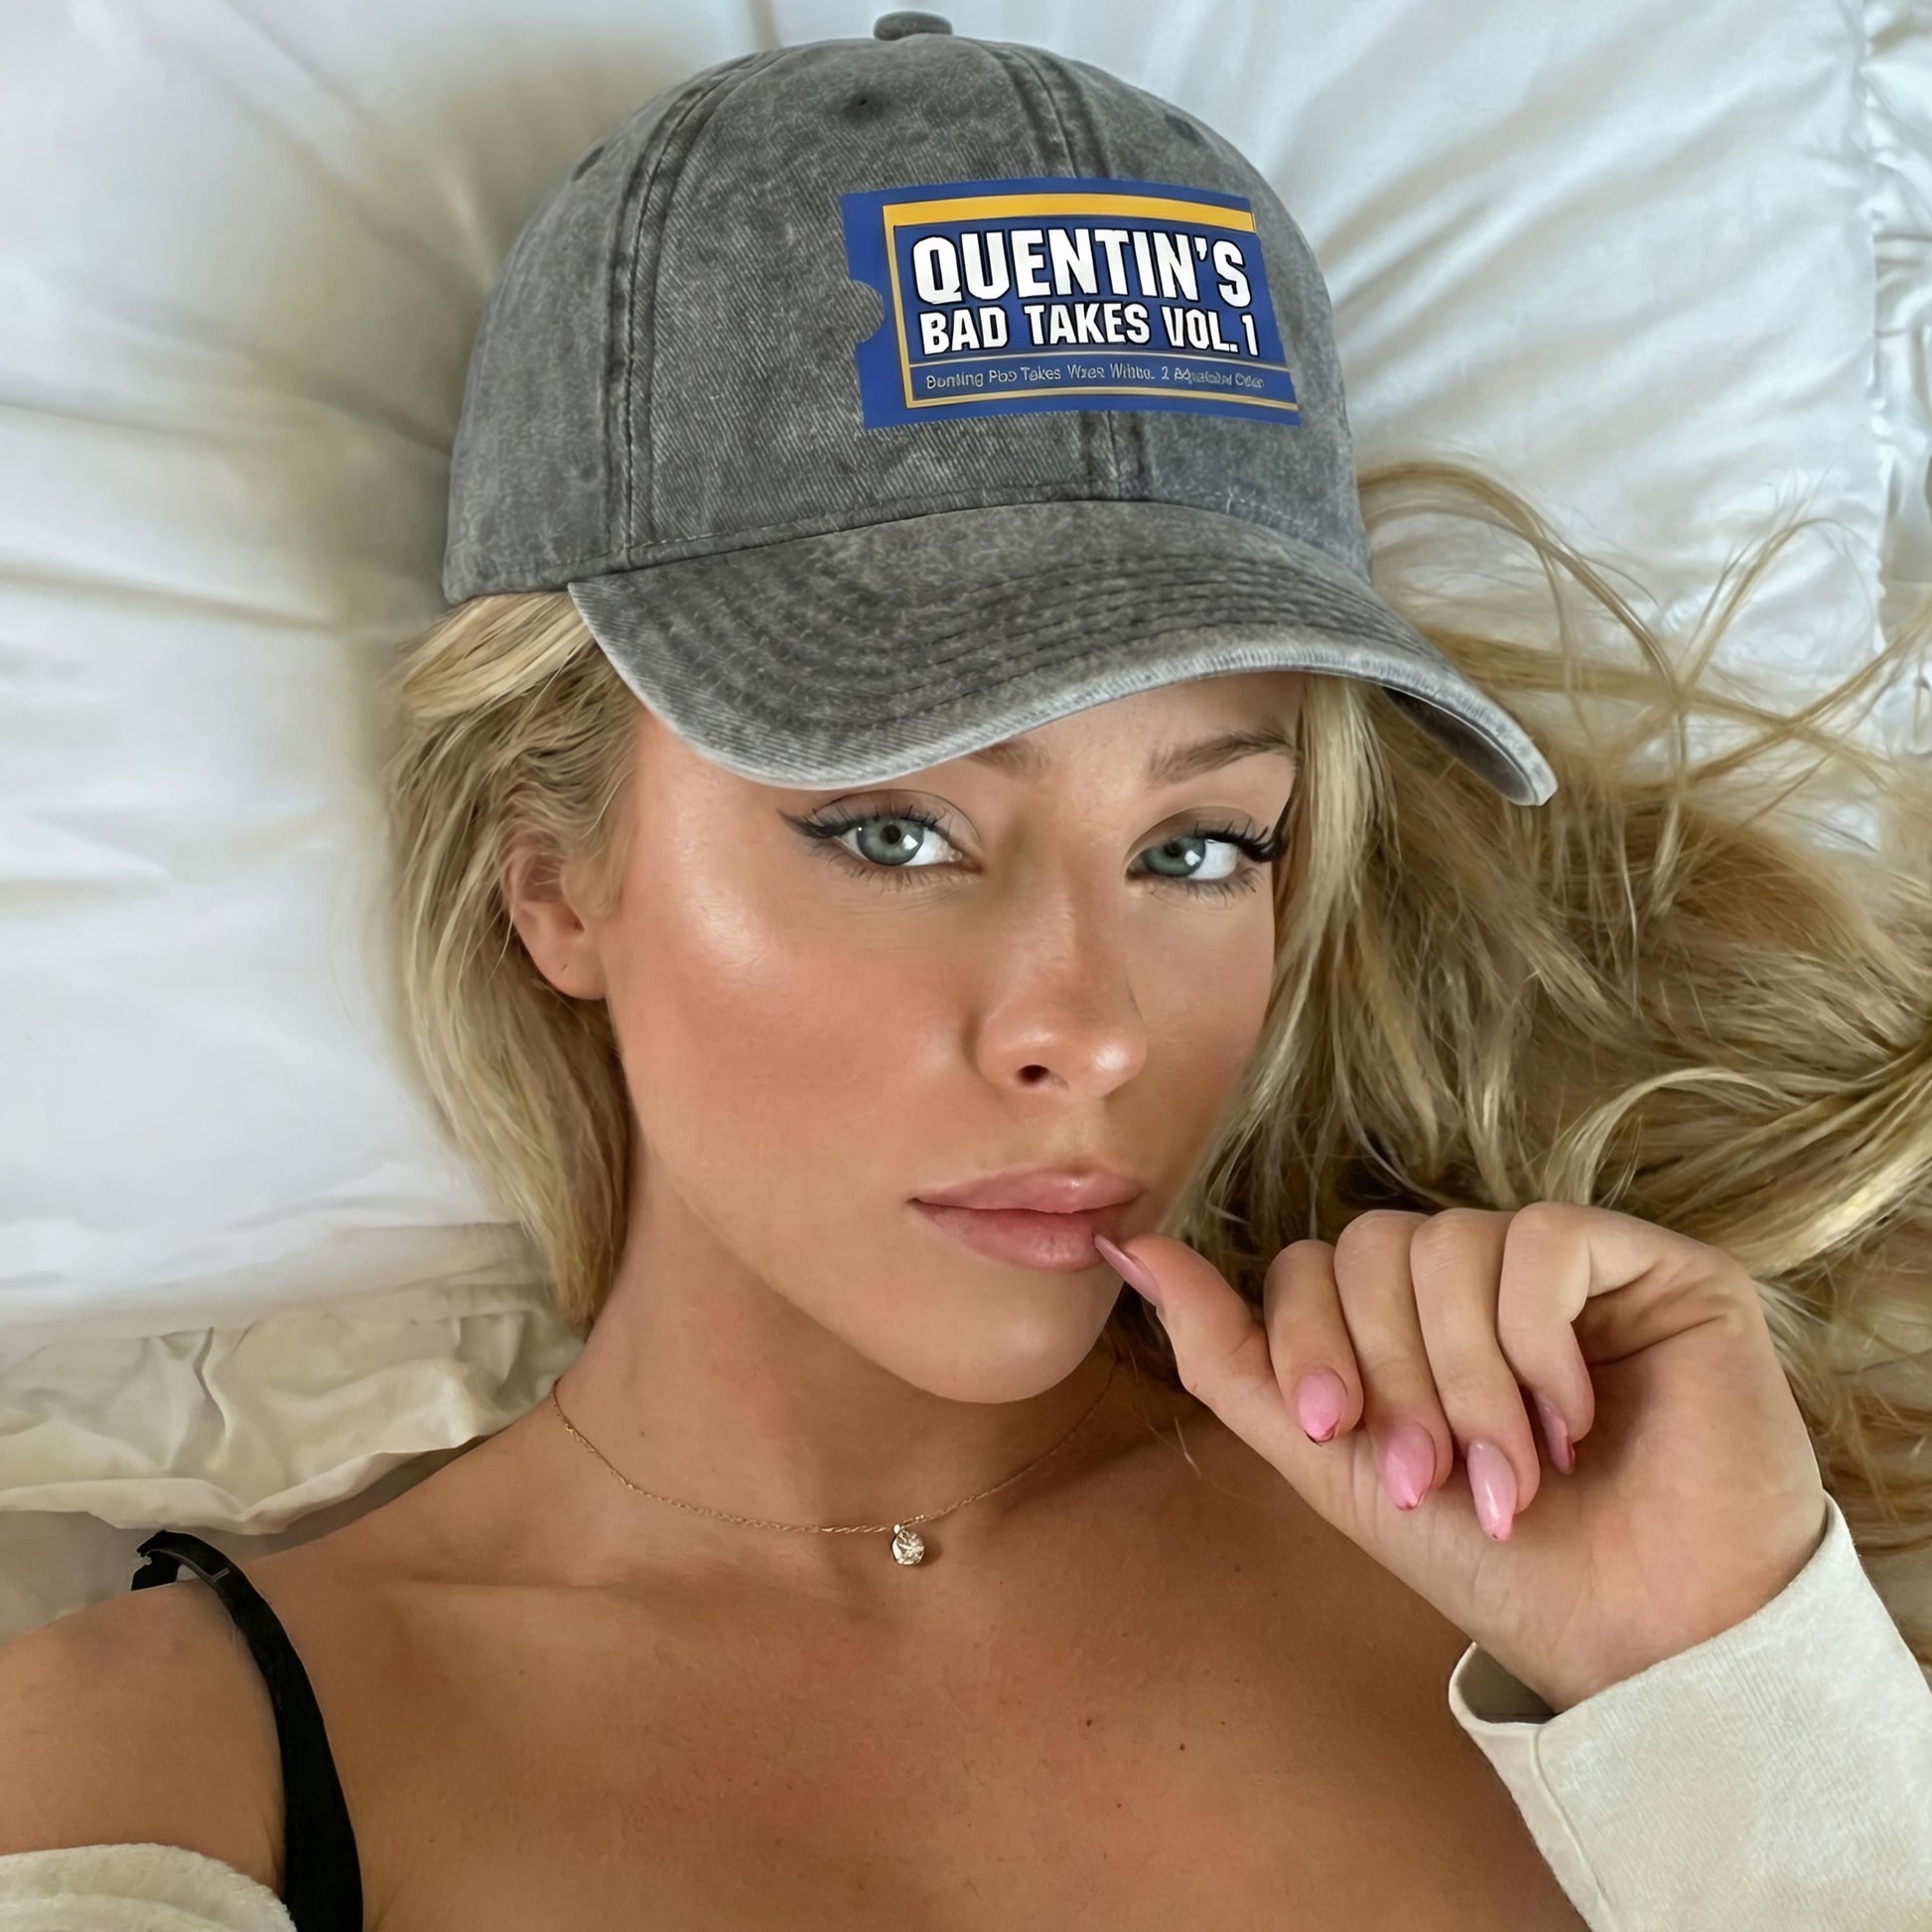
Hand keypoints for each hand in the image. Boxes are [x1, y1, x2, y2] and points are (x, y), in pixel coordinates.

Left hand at [1095, 1204, 1829, 1713]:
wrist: (1639, 1638)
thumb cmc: (1486, 1561)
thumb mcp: (1329, 1460)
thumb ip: (1226, 1353)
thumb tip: (1125, 1245)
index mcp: (1405, 1316)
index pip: (1314, 1262)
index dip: (1310, 1342)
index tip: (1334, 1433)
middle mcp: (1483, 1274)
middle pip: (1375, 1246)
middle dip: (1388, 1373)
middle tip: (1430, 1475)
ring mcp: (1568, 1264)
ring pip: (1453, 1243)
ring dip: (1467, 1381)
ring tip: (1508, 1476)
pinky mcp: (1653, 1265)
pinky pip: (1546, 1241)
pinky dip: (1539, 1339)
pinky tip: (1576, 1420)